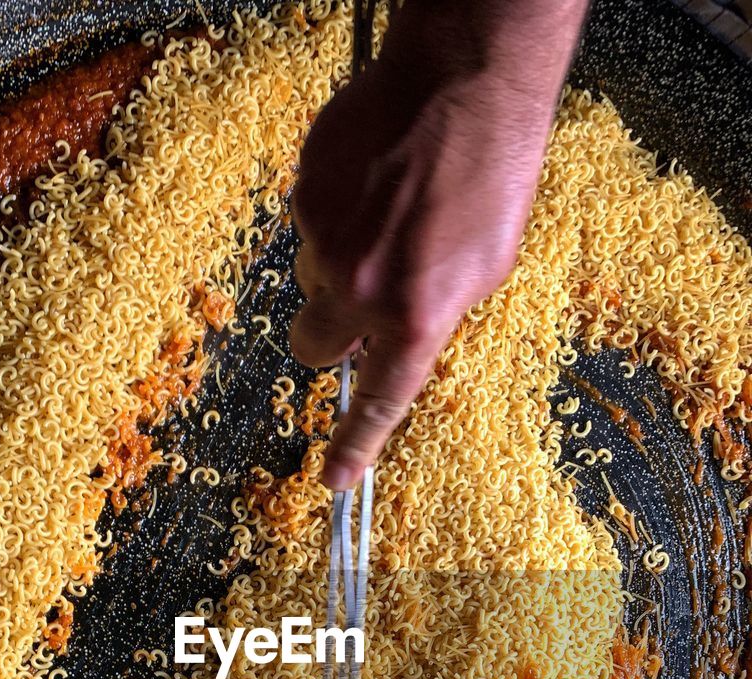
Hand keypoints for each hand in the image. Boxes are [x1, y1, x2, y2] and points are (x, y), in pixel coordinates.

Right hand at [290, 0, 588, 488]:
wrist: (464, 82)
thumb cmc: (492, 172)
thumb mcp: (486, 268)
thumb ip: (434, 318)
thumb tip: (398, 343)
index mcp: (417, 315)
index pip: (378, 401)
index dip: (354, 446)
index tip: (335, 480)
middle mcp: (360, 288)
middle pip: (314, 347)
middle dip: (332, 334)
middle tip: (361, 303)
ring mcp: (324, 240)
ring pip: (311, 280)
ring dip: (338, 266)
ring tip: (384, 217)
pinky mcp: (303, 195)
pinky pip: (308, 228)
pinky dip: (334, 217)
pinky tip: (370, 185)